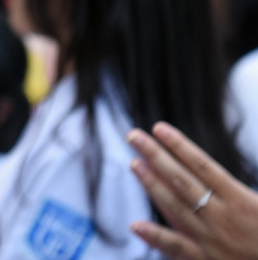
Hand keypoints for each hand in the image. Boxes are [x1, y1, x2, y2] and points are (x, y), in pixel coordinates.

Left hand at [128, 122, 257, 259]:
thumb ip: (238, 186)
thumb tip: (211, 167)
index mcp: (242, 201)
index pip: (203, 166)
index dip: (179, 146)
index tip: (159, 129)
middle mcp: (223, 218)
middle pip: (182, 180)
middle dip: (156, 156)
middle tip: (134, 136)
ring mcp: (212, 239)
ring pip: (175, 207)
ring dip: (152, 185)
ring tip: (135, 164)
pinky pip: (177, 247)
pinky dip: (156, 236)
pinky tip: (135, 225)